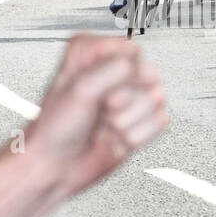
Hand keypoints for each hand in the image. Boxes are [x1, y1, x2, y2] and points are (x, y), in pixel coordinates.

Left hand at [25, 35, 166, 201]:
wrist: (55, 165)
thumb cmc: (55, 127)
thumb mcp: (80, 88)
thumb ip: (112, 69)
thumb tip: (139, 67)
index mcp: (93, 53)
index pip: (132, 51)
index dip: (120, 74)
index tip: (100, 87)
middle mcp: (112, 71)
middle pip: (149, 75)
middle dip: (124, 100)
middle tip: (102, 107)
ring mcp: (129, 96)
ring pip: (156, 99)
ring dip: (127, 120)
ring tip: (105, 123)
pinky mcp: (141, 119)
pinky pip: (160, 121)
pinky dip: (137, 135)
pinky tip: (115, 135)